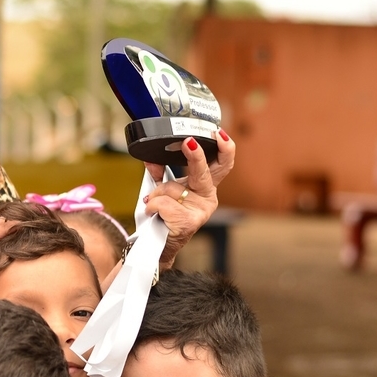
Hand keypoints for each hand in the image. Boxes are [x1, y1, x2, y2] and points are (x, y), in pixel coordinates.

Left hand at [143, 130, 234, 266]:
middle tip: (188, 142)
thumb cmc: (164, 215)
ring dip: (156, 193)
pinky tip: (154, 213)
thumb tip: (151, 157)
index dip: (225, 149)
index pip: (222, 164)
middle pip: (205, 172)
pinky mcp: (189, 222)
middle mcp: (207, 197)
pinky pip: (163, 203)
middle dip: (196, 156)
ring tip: (154, 203)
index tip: (218, 134)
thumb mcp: (163, 190)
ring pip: (173, 188)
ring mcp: (200, 211)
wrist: (158, 243)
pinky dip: (152, 205)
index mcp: (205, 186)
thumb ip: (159, 173)